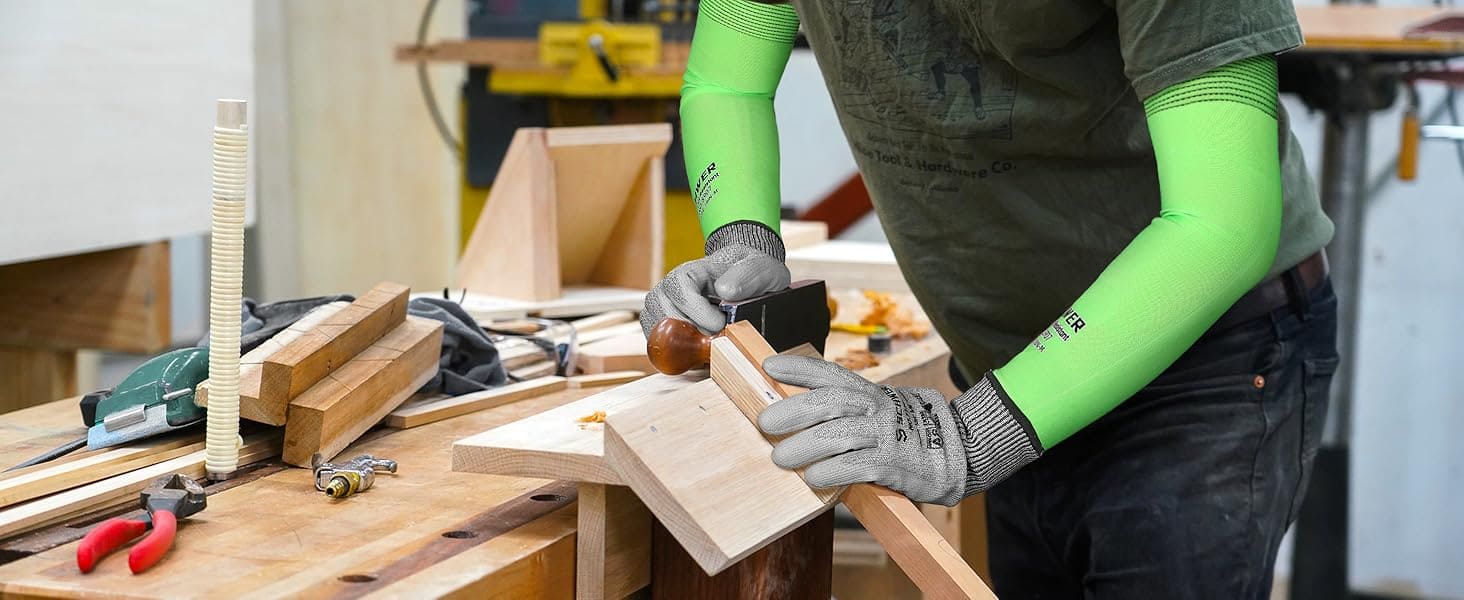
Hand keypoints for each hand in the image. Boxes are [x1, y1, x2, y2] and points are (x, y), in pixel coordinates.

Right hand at [640, 222, 789, 335]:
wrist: (749, 286)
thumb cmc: (753, 277)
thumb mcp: (762, 270)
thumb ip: (747, 276)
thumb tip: (725, 290)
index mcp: (694, 270)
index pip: (679, 286)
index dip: (695, 309)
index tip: (720, 324)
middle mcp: (672, 288)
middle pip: (662, 311)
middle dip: (691, 332)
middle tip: (717, 338)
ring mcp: (664, 307)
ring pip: (657, 330)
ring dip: (684, 344)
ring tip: (710, 343)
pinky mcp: (664, 329)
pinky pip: (659, 344)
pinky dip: (679, 354)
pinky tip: (701, 350)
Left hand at [758, 355, 1040, 505]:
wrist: (956, 452)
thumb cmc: (903, 432)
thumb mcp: (876, 410)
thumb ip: (842, 409)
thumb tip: (791, 412)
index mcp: (868, 392)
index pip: (830, 374)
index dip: (800, 368)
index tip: (770, 365)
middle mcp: (876, 407)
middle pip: (830, 402)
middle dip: (793, 410)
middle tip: (766, 422)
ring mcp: (885, 435)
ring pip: (839, 434)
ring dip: (804, 447)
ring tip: (780, 458)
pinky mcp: (893, 463)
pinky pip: (856, 466)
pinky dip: (830, 472)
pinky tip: (812, 478)